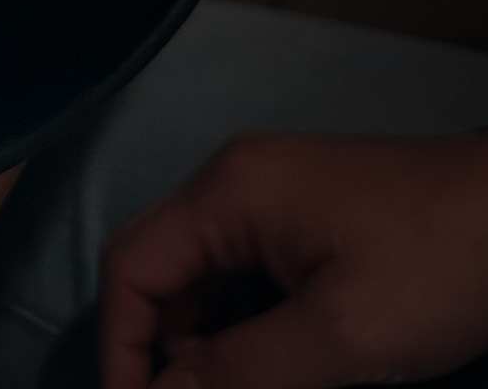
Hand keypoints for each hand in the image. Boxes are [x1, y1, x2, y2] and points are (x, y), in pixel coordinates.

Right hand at [101, 129, 487, 387]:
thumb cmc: (432, 267)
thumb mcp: (341, 336)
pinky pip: (241, 271)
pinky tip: (272, 366)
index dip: (120, 349)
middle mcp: (232, 182)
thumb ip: (241, 372)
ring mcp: (269, 194)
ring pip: (200, 275)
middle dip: (159, 350)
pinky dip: (239, 325)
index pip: (131, 268)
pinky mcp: (303, 215)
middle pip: (157, 268)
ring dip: (204, 344)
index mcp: (226, 194)